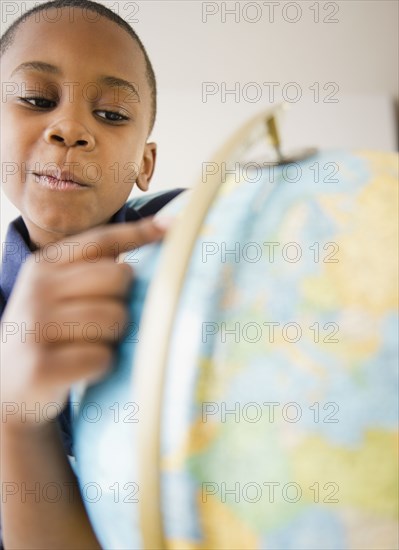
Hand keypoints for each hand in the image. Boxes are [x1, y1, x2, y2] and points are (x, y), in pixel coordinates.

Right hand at [1, 218, 163, 428]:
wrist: (8, 390)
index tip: (172, 224)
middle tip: (103, 320)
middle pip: (118, 277)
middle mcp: (37, 289)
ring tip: (89, 344)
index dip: (138, 232)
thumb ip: (95, 269)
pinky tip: (83, 367)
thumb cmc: (49, 335)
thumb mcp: (58, 294)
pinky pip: (103, 356)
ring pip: (115, 317)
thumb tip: (161, 231)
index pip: (101, 241)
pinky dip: (103, 364)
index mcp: (44, 266)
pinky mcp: (41, 365)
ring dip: (113, 336)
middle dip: (123, 300)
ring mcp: (35, 326)